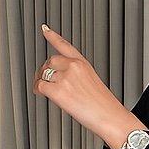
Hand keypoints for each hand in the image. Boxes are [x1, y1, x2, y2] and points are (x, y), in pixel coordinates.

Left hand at [33, 24, 147, 148]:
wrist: (111, 118)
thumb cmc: (106, 106)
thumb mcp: (94, 84)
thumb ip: (78, 78)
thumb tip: (65, 84)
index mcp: (83, 64)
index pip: (64, 46)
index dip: (53, 37)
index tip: (45, 30)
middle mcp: (73, 67)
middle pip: (50, 62)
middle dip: (45, 71)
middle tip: (43, 79)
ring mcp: (65, 78)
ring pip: (43, 74)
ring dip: (40, 81)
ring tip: (41, 89)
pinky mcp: (59, 91)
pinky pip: (40, 86)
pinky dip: (37, 90)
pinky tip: (40, 94)